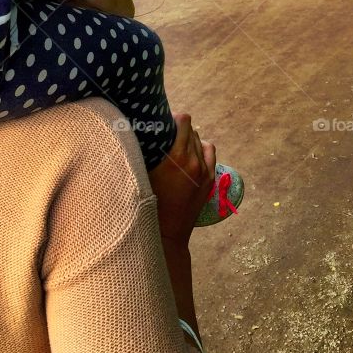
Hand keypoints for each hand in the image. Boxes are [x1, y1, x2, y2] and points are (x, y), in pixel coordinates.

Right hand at [147, 112, 215, 243]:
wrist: (166, 234)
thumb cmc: (148, 204)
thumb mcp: (142, 174)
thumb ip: (146, 151)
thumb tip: (143, 132)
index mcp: (176, 156)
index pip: (184, 120)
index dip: (172, 119)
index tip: (162, 123)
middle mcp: (193, 161)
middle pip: (191, 130)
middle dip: (179, 130)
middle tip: (166, 136)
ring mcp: (204, 170)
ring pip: (200, 141)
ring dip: (189, 140)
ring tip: (176, 147)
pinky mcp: (210, 179)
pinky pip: (209, 152)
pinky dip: (200, 149)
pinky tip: (190, 154)